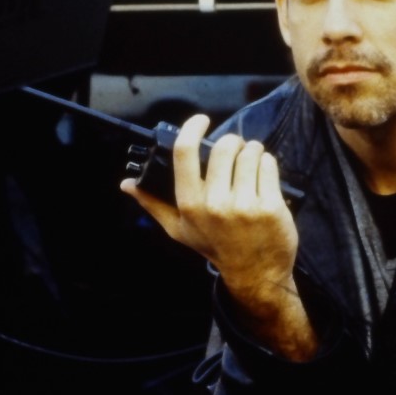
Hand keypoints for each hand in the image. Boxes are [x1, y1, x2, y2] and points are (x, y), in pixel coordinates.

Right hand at [121, 115, 316, 359]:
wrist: (255, 274)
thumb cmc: (215, 247)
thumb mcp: (179, 229)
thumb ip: (153, 203)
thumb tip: (126, 183)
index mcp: (189, 204)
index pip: (184, 153)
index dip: (192, 128)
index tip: (201, 120)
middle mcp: (214, 203)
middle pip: (224, 147)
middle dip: (233, 142)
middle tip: (236, 150)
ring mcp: (243, 205)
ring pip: (250, 152)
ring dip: (252, 150)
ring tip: (251, 162)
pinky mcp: (269, 206)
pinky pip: (268, 164)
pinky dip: (267, 163)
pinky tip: (264, 174)